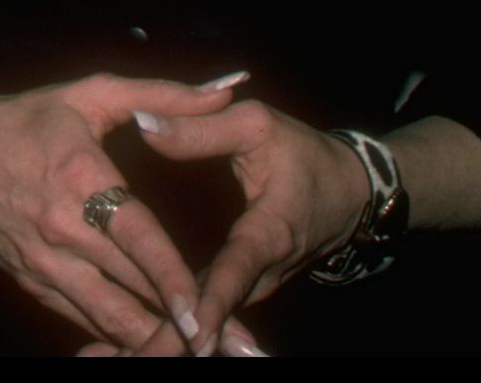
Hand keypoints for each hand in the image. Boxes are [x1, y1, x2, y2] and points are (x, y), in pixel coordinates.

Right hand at [0, 74, 241, 351]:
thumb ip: (162, 96)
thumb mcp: (88, 95)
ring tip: (197, 350)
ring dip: (153, 340)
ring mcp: (44, 262)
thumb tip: (226, 90)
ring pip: (109, 319)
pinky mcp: (32, 281)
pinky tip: (152, 344)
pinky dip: (117, 335)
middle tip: (232, 342)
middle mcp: (63, 230)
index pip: (138, 242)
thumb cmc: (20, 119)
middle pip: (133, 291)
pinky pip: (83, 319)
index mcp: (82, 180)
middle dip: (183, 322)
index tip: (207, 310)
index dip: (174, 281)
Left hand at [134, 97, 370, 351]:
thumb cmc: (304, 155)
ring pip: (216, 318)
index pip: (238, 271)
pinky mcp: (245, 286)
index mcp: (271, 232)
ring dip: (176, 337)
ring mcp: (257, 284)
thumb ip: (200, 130)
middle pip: (221, 311)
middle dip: (181, 337)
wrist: (352, 191)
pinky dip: (183, 326)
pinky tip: (138, 342)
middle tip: (141, 356)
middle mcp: (265, 271)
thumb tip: (143, 125)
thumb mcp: (257, 126)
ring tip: (128, 355)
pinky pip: (214, 310)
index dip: (214, 302)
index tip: (190, 333)